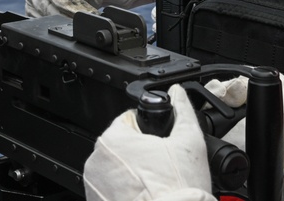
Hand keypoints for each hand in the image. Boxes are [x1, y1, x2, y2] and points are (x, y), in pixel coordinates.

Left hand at [84, 84, 216, 200]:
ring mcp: (93, 186)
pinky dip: (127, 192)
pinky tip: (146, 197)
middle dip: (142, 153)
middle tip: (163, 168)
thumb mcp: (189, 142)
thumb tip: (179, 93)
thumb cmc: (177, 191)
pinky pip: (112, 191)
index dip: (151, 130)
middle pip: (123, 146)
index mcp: (113, 139)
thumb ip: (184, 111)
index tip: (163, 147)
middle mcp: (95, 161)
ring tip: (155, 185)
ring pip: (118, 169)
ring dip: (133, 173)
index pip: (130, 120)